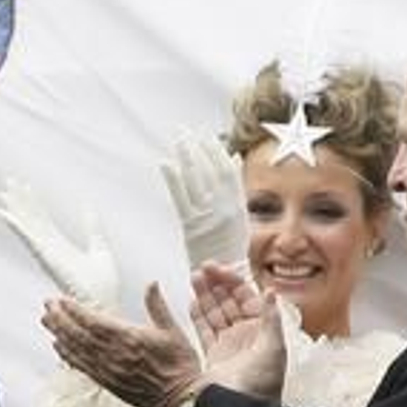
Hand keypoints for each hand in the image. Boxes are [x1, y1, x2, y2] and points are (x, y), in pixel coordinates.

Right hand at [0, 177, 120, 311]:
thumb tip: (88, 207)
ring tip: (3, 192)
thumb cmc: (103, 286)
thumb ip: (92, 227)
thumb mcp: (99, 248)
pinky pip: (28, 239)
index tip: (25, 186)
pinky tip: (2, 212)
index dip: (34, 203)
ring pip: (26, 226)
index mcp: (60, 247)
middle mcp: (49, 249)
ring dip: (14, 209)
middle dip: (20, 201)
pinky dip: (15, 226)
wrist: (102, 304)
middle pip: (31, 220)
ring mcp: (46, 254)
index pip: (43, 221)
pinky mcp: (46, 258)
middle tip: (8, 182)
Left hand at [41, 287, 202, 406]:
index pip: (93, 321)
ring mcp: (109, 371)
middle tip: (47, 306)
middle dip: (60, 318)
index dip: (74, 310)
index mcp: (130, 338)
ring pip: (77, 350)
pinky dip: (68, 356)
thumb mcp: (174, 331)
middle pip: (79, 334)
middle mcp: (115, 355)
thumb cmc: (181, 365)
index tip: (61, 299)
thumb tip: (151, 284)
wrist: (184, 399)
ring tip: (47, 321)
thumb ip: (158, 306)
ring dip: (59, 334)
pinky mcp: (109, 384)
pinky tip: (59, 347)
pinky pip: (83, 367)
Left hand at [159, 131, 249, 273]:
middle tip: (184, 131)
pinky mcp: (190, 226)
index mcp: (237, 204)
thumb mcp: (241, 212)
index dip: (214, 151)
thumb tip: (233, 157)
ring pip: (195, 180)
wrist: (224, 274)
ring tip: (177, 141)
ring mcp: (206, 216)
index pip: (225, 170)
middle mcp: (223, 207)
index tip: (205, 135)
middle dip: (196, 148)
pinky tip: (166, 164)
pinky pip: (180, 198)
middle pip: (208, 171)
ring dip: (185, 158)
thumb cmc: (231, 245)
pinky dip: (173, 180)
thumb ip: (234, 185)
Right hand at [188, 262, 287, 400]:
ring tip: (194, 278)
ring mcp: (228, 346)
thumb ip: (270, 318)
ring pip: (215, 313)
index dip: (233, 282)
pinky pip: (204, 330)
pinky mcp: (212, 355)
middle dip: (217, 285)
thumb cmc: (260, 386)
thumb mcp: (273, 348)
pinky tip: (192, 301)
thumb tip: (271, 292)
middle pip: (230, 303)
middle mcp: (245, 337)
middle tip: (203, 269)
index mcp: (262, 332)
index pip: (247, 299)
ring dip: (205, 295)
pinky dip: (198, 315)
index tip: (219, 269)